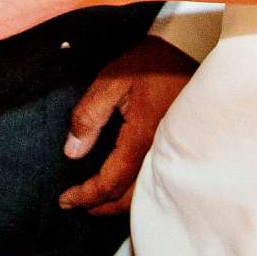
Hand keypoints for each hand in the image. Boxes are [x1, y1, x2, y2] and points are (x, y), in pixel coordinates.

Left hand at [57, 37, 196, 216]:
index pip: (110, 183)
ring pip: (146, 194)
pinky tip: (123, 185)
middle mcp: (162, 153)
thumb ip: (89, 116)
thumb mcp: (112, 80)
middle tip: (76, 205)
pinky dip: (136, 192)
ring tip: (95, 201)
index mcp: (143, 138)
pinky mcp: (179, 147)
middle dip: (101, 207)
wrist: (191, 48)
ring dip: (119, 203)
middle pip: (130, 199)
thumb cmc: (152, 61)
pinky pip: (157, 181)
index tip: (65, 200)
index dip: (86, 196)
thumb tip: (72, 153)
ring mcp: (174, 152)